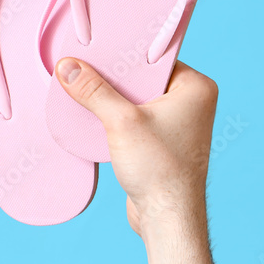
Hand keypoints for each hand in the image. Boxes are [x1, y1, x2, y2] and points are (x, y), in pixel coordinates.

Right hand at [54, 59, 217, 237]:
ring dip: (109, 98)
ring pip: (134, 98)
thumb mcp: (121, 121)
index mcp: (195, 88)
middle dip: (112, 76)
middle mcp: (191, 102)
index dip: (123, 52)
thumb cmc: (159, 170)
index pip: (153, 57)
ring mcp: (176, 123)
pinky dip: (112, 116)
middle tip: (82, 65)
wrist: (167, 218)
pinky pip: (132, 117)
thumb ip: (93, 91)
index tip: (96, 45)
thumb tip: (68, 67)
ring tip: (80, 88)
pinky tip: (90, 113)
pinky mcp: (160, 141)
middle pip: (140, 76)